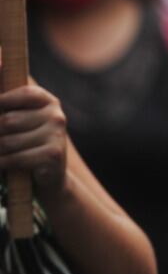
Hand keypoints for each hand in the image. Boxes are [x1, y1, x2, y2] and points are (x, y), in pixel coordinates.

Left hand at [0, 81, 69, 197]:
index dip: (1, 104)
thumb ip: (4, 95)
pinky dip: (1, 164)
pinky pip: (14, 158)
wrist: (47, 179)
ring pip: (7, 142)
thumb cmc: (23, 145)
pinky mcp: (53, 155)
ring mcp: (57, 135)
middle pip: (7, 121)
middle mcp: (56, 115)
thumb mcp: (14, 119)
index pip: (20, 94)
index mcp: (47, 100)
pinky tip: (2, 165)